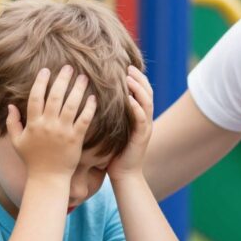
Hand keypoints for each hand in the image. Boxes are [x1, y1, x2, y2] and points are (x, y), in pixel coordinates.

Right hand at [8, 66, 96, 178]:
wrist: (48, 178)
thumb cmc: (32, 160)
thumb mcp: (17, 141)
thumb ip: (13, 123)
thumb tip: (10, 105)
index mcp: (33, 124)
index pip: (35, 97)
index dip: (41, 82)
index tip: (46, 70)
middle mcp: (47, 125)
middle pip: (55, 96)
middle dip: (62, 79)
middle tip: (69, 67)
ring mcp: (62, 132)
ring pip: (71, 105)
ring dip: (77, 89)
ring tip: (83, 77)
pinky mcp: (76, 139)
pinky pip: (84, 120)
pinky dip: (89, 108)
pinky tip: (93, 97)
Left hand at [107, 65, 153, 182]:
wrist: (124, 174)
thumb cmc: (113, 152)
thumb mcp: (112, 128)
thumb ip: (109, 113)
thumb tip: (92, 97)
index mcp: (139, 116)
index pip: (141, 91)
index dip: (136, 77)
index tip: (125, 66)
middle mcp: (145, 119)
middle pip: (148, 92)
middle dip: (139, 78)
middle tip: (128, 67)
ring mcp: (146, 127)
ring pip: (147, 102)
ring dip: (139, 89)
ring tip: (129, 78)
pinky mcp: (142, 137)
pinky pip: (141, 119)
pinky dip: (136, 107)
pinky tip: (128, 99)